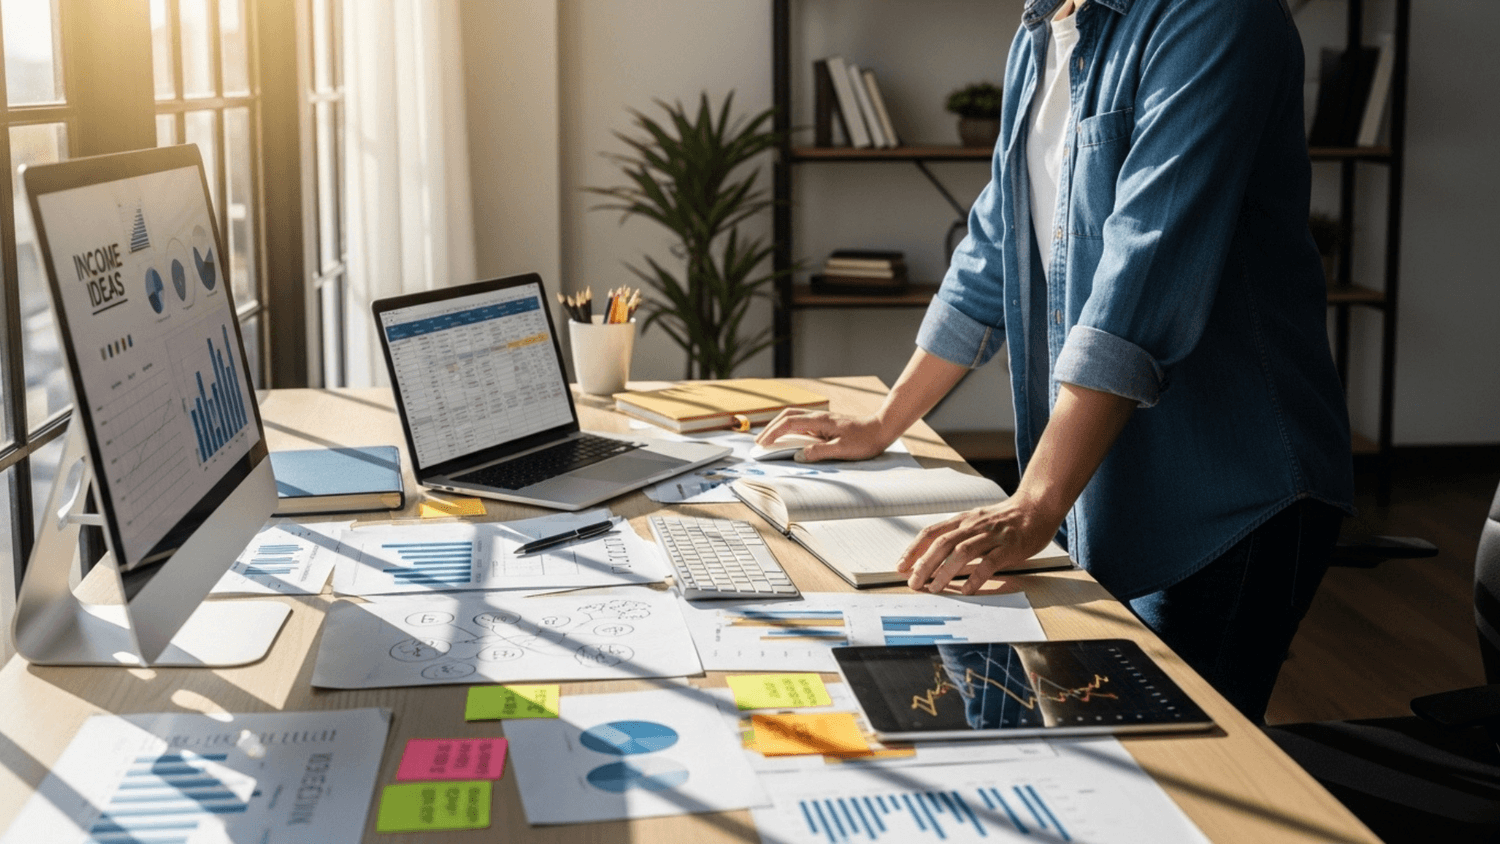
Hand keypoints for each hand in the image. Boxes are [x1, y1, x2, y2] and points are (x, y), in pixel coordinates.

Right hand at [755, 408, 893, 461]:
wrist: (881, 429)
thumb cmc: (865, 440)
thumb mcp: (843, 449)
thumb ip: (820, 452)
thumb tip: (800, 455)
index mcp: (820, 421)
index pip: (789, 423)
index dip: (773, 433)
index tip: (762, 444)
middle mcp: (818, 417)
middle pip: (787, 416)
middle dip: (771, 428)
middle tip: (759, 442)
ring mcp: (821, 420)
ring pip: (793, 418)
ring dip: (779, 427)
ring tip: (768, 440)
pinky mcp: (824, 425)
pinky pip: (802, 424)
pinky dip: (789, 430)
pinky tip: (788, 439)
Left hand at [896, 495, 1062, 593]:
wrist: (1037, 506)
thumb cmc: (1006, 519)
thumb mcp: (977, 522)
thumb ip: (958, 536)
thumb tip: (934, 557)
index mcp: (963, 520)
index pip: (931, 532)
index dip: (913, 549)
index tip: (900, 566)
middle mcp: (974, 525)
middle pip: (942, 543)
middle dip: (923, 565)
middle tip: (913, 583)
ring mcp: (992, 535)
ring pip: (962, 552)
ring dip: (944, 572)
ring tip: (934, 588)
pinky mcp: (1009, 546)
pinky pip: (989, 562)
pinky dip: (976, 577)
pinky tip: (967, 590)